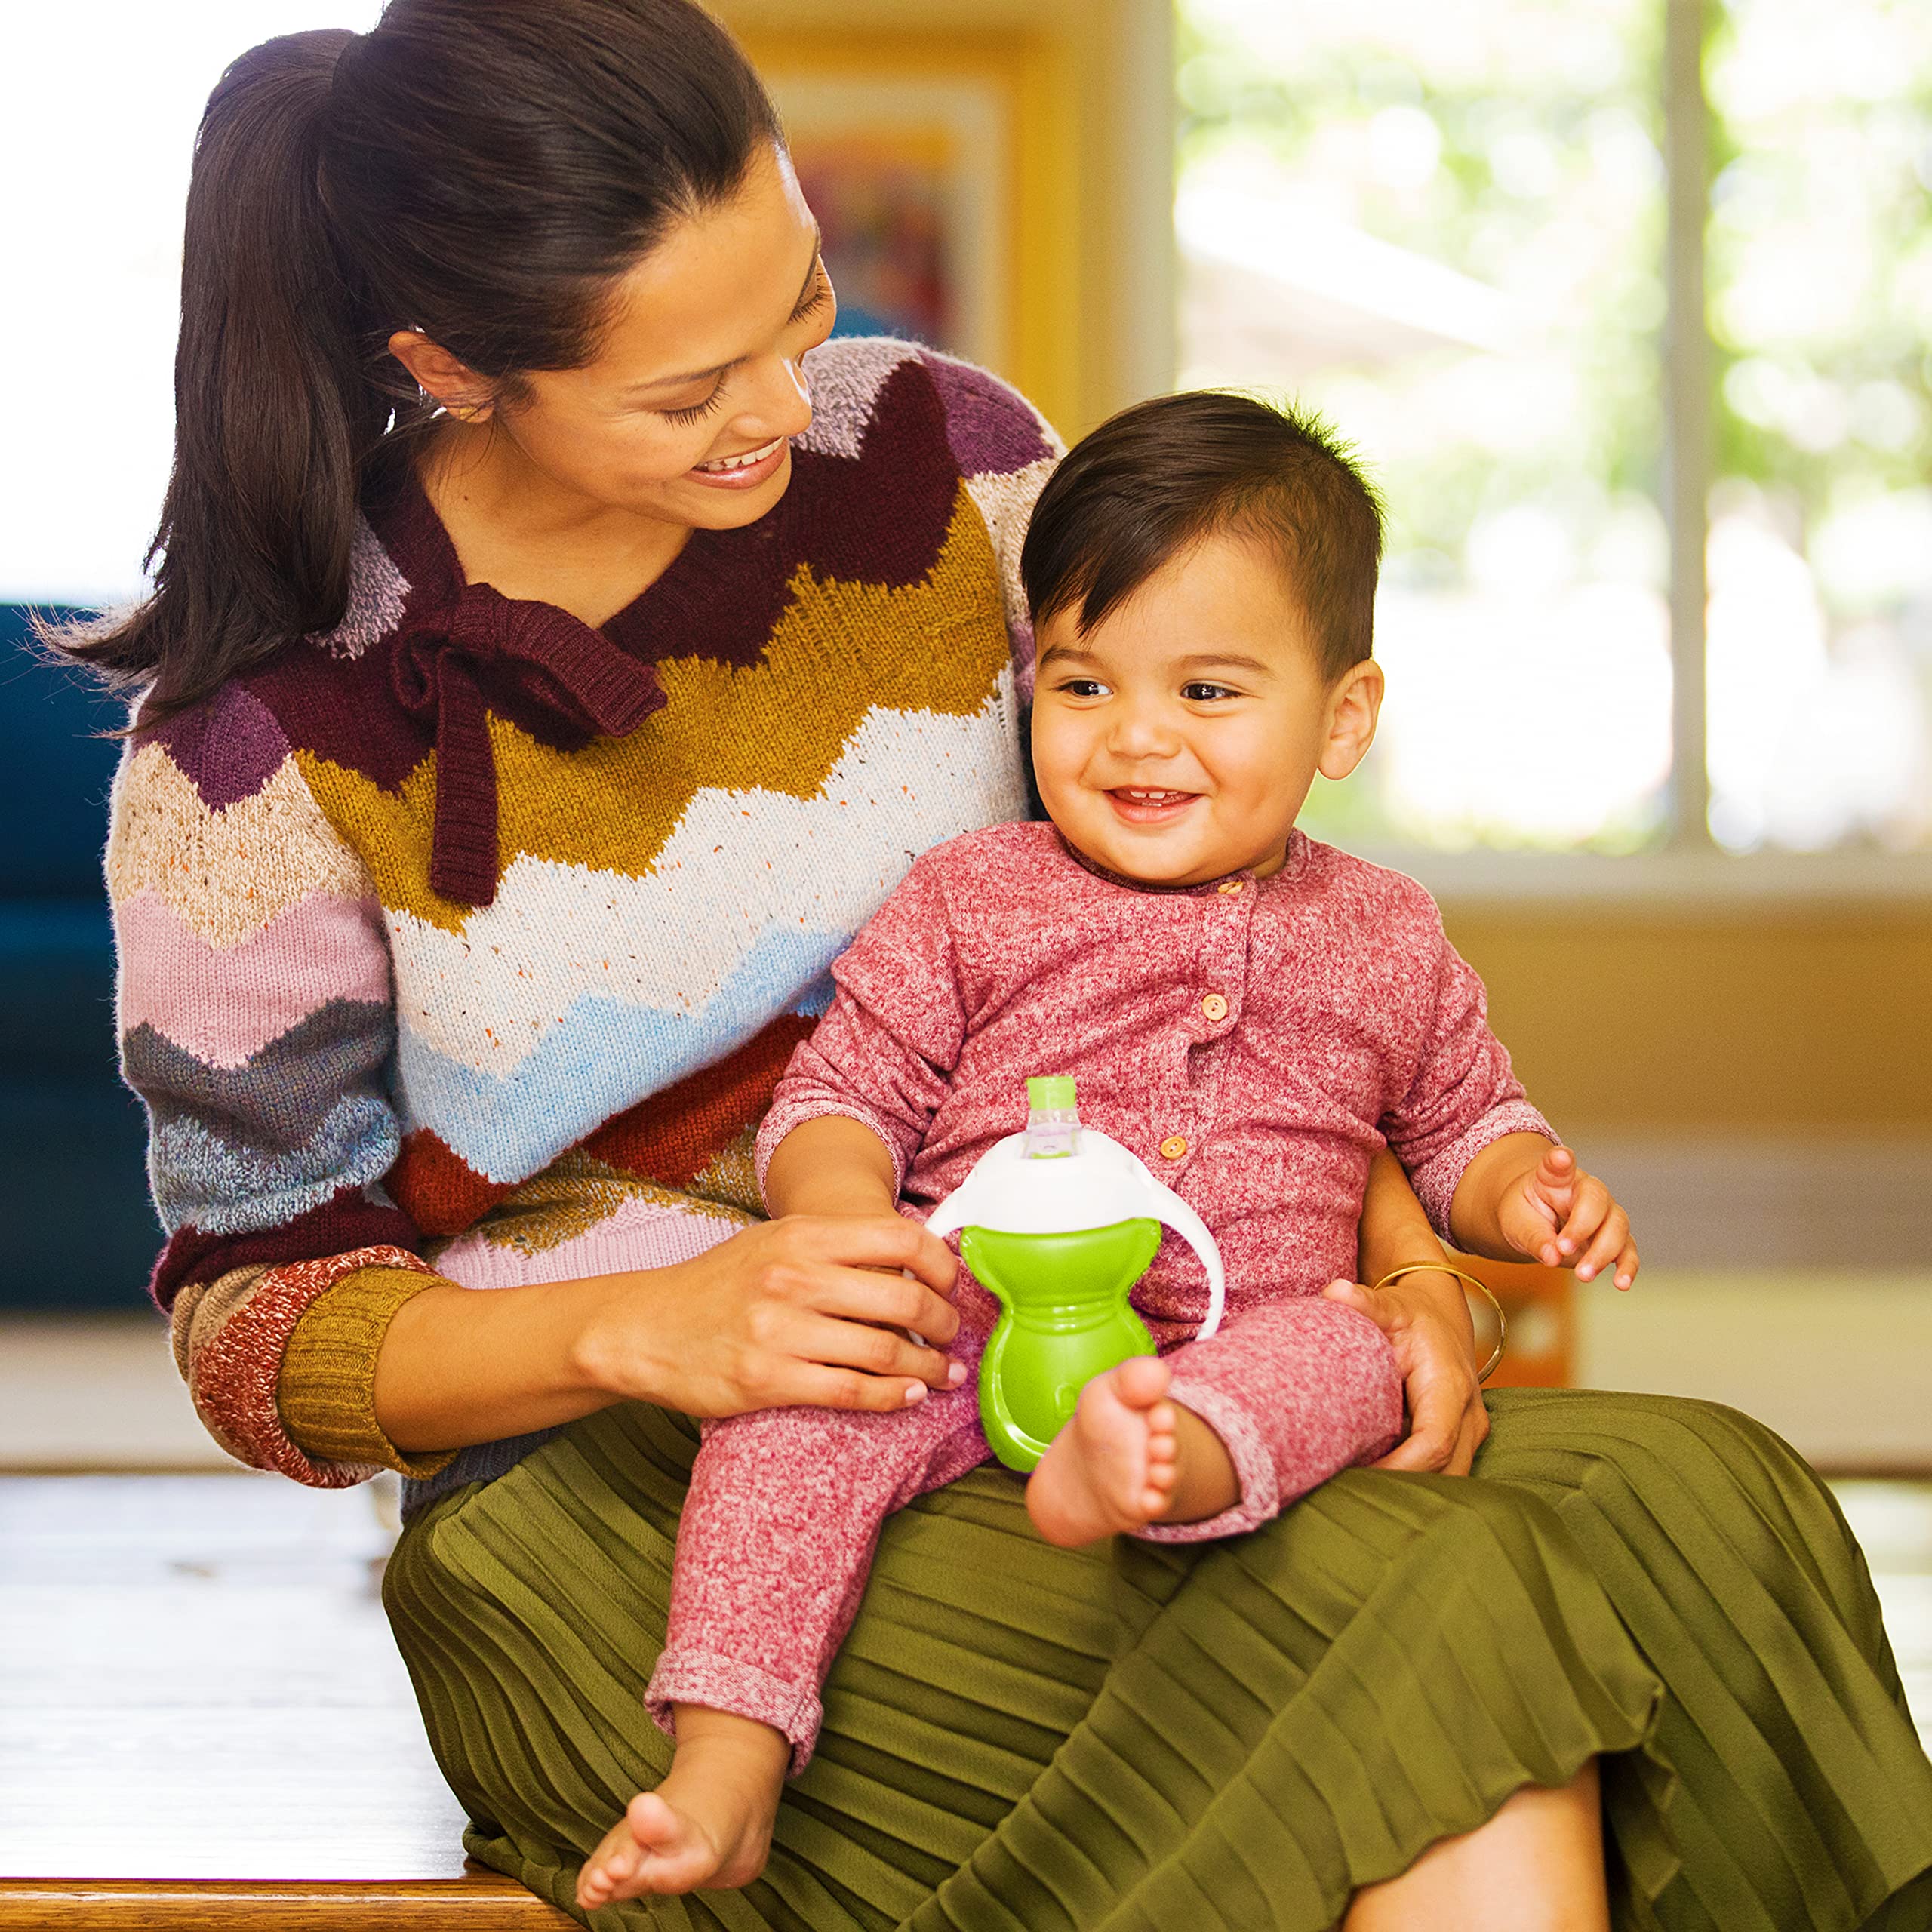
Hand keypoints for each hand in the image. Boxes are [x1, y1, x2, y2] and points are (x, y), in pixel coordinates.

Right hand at [574, 1212, 964, 1418]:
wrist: (644, 1328)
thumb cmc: (718, 1284)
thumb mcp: (775, 1241)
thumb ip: (836, 1244)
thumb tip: (911, 1253)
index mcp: (802, 1235)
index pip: (901, 1238)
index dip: (942, 1265)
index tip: (952, 1286)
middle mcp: (794, 1277)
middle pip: (904, 1299)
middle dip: (944, 1324)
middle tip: (952, 1336)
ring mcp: (780, 1330)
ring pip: (884, 1352)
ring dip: (927, 1369)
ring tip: (943, 1375)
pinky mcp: (768, 1380)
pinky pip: (851, 1393)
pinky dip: (892, 1398)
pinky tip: (908, 1398)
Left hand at [1322, 1271, 1488, 1475]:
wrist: (1441, 1313)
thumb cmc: (1411, 1313)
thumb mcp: (1389, 1305)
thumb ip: (1364, 1302)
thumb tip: (1334, 1291)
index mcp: (1450, 1387)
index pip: (1432, 1444)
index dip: (1397, 1468)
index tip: (1356, 1478)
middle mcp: (1470, 1414)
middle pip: (1445, 1473)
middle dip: (1401, 1490)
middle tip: (1348, 1495)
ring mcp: (1471, 1430)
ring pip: (1450, 1480)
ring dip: (1409, 1490)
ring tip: (1357, 1494)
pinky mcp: (1463, 1439)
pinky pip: (1445, 1472)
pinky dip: (1414, 1482)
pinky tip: (1374, 1484)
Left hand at [1496, 1144, 1639, 1287]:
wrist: (1536, 1222)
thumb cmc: (1524, 1214)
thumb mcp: (1515, 1221)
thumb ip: (1533, 1236)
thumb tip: (1552, 1257)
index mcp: (1555, 1178)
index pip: (1558, 1166)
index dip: (1560, 1161)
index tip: (1560, 1158)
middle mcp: (1586, 1191)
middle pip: (1597, 1201)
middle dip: (1583, 1227)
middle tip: (1562, 1249)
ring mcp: (1605, 1213)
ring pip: (1617, 1227)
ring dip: (1602, 1253)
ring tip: (1583, 1275)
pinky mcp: (1614, 1238)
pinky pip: (1627, 1251)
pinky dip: (1627, 1267)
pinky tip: (1622, 1283)